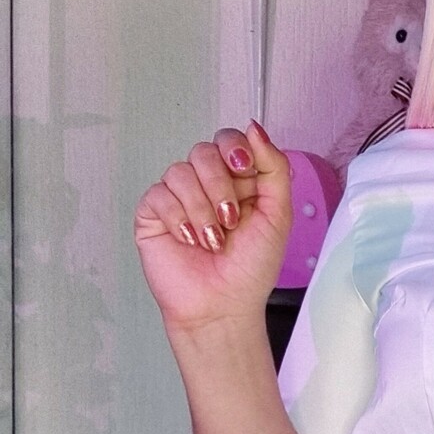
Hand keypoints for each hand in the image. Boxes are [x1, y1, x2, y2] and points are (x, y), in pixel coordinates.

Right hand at [134, 124, 292, 334]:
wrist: (224, 305)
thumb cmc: (250, 269)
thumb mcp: (278, 214)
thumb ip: (274, 168)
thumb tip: (255, 128)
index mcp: (236, 181)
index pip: (228, 140)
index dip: (234, 147)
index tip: (243, 167)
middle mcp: (205, 185)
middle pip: (203, 151)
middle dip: (220, 185)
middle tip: (230, 219)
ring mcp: (178, 198)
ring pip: (180, 172)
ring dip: (202, 209)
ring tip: (213, 240)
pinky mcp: (153, 215)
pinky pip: (159, 195)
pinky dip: (179, 218)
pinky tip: (190, 240)